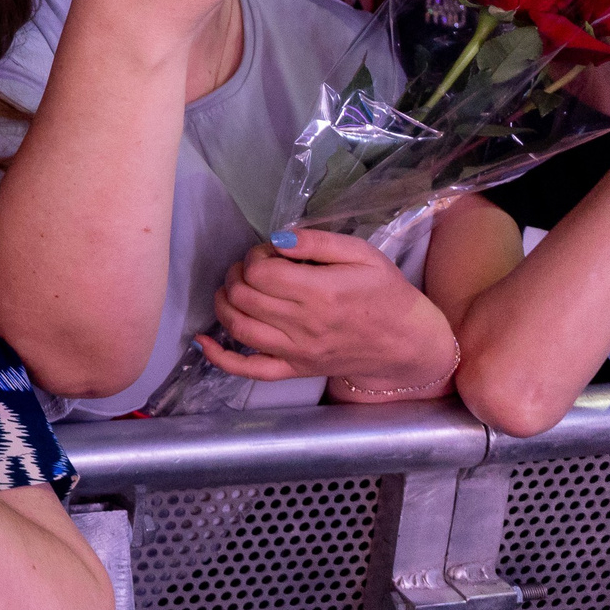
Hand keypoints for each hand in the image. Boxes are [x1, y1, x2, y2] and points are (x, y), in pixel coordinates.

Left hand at [196, 229, 455, 393]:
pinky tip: (202, 341)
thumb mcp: (362, 254)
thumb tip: (276, 239)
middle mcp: (305, 325)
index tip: (267, 253)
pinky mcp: (295, 370)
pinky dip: (220, 357)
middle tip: (251, 267)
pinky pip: (250, 370)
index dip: (254, 257)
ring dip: (223, 303)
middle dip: (236, 274)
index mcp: (321, 293)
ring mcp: (297, 353)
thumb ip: (317, 242)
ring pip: (239, 328)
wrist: (407, 342)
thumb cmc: (385, 293)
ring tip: (232, 289)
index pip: (260, 272)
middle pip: (243, 297)